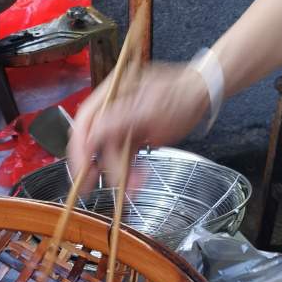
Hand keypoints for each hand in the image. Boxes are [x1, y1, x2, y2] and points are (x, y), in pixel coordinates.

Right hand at [67, 63, 209, 186]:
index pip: (85, 121)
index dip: (79, 146)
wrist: (202, 97)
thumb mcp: (151, 107)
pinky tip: (136, 183)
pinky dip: (129, 174)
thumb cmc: (180, 94)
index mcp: (111, 95)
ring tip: (132, 188)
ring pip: (110, 156)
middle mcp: (112, 110)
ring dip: (118, 175)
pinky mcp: (133, 138)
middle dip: (97, 167)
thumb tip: (93, 134)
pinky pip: (125, 160)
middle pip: (94, 142)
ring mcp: (122, 126)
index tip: (81, 169)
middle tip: (92, 188)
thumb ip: (120, 120)